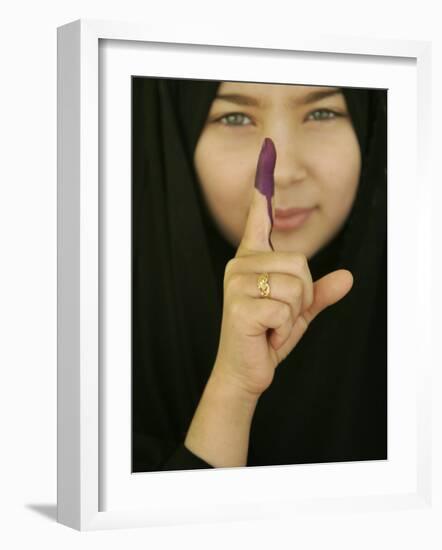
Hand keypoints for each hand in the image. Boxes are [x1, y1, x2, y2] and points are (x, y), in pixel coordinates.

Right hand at [213, 186, 353, 397]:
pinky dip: (285, 328)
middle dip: (303, 295)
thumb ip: (320, 293)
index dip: (263, 189)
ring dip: (294, 313)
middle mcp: (241, 265)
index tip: (265, 152)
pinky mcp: (239, 304)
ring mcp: (237, 283)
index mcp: (252, 261)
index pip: (258, 220)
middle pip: (300, 262)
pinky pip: (287, 308)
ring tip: (273, 324)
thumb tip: (348, 277)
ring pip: (297, 284)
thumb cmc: (268, 335)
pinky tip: (266, 334)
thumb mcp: (298, 311)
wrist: (246, 369)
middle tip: (281, 314)